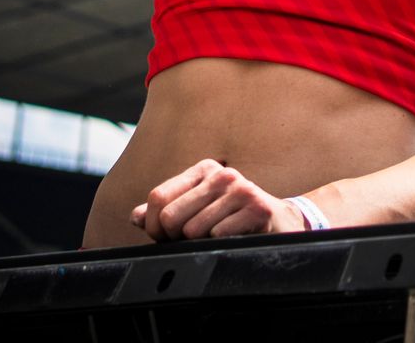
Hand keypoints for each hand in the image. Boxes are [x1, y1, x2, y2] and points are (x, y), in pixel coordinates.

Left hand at [129, 158, 308, 240]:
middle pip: (170, 216)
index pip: (158, 197)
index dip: (153, 225)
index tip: (164, 237)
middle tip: (194, 239)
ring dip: (201, 243)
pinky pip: (218, 235)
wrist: (279, 223)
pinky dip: (221, 244)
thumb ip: (166, 211)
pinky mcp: (257, 207)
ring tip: (218, 236)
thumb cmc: (233, 218)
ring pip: (192, 230)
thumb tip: (135, 217)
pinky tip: (235, 238)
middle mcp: (220, 175)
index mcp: (202, 170)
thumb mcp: (199, 209)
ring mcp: (240, 189)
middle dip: (175, 238)